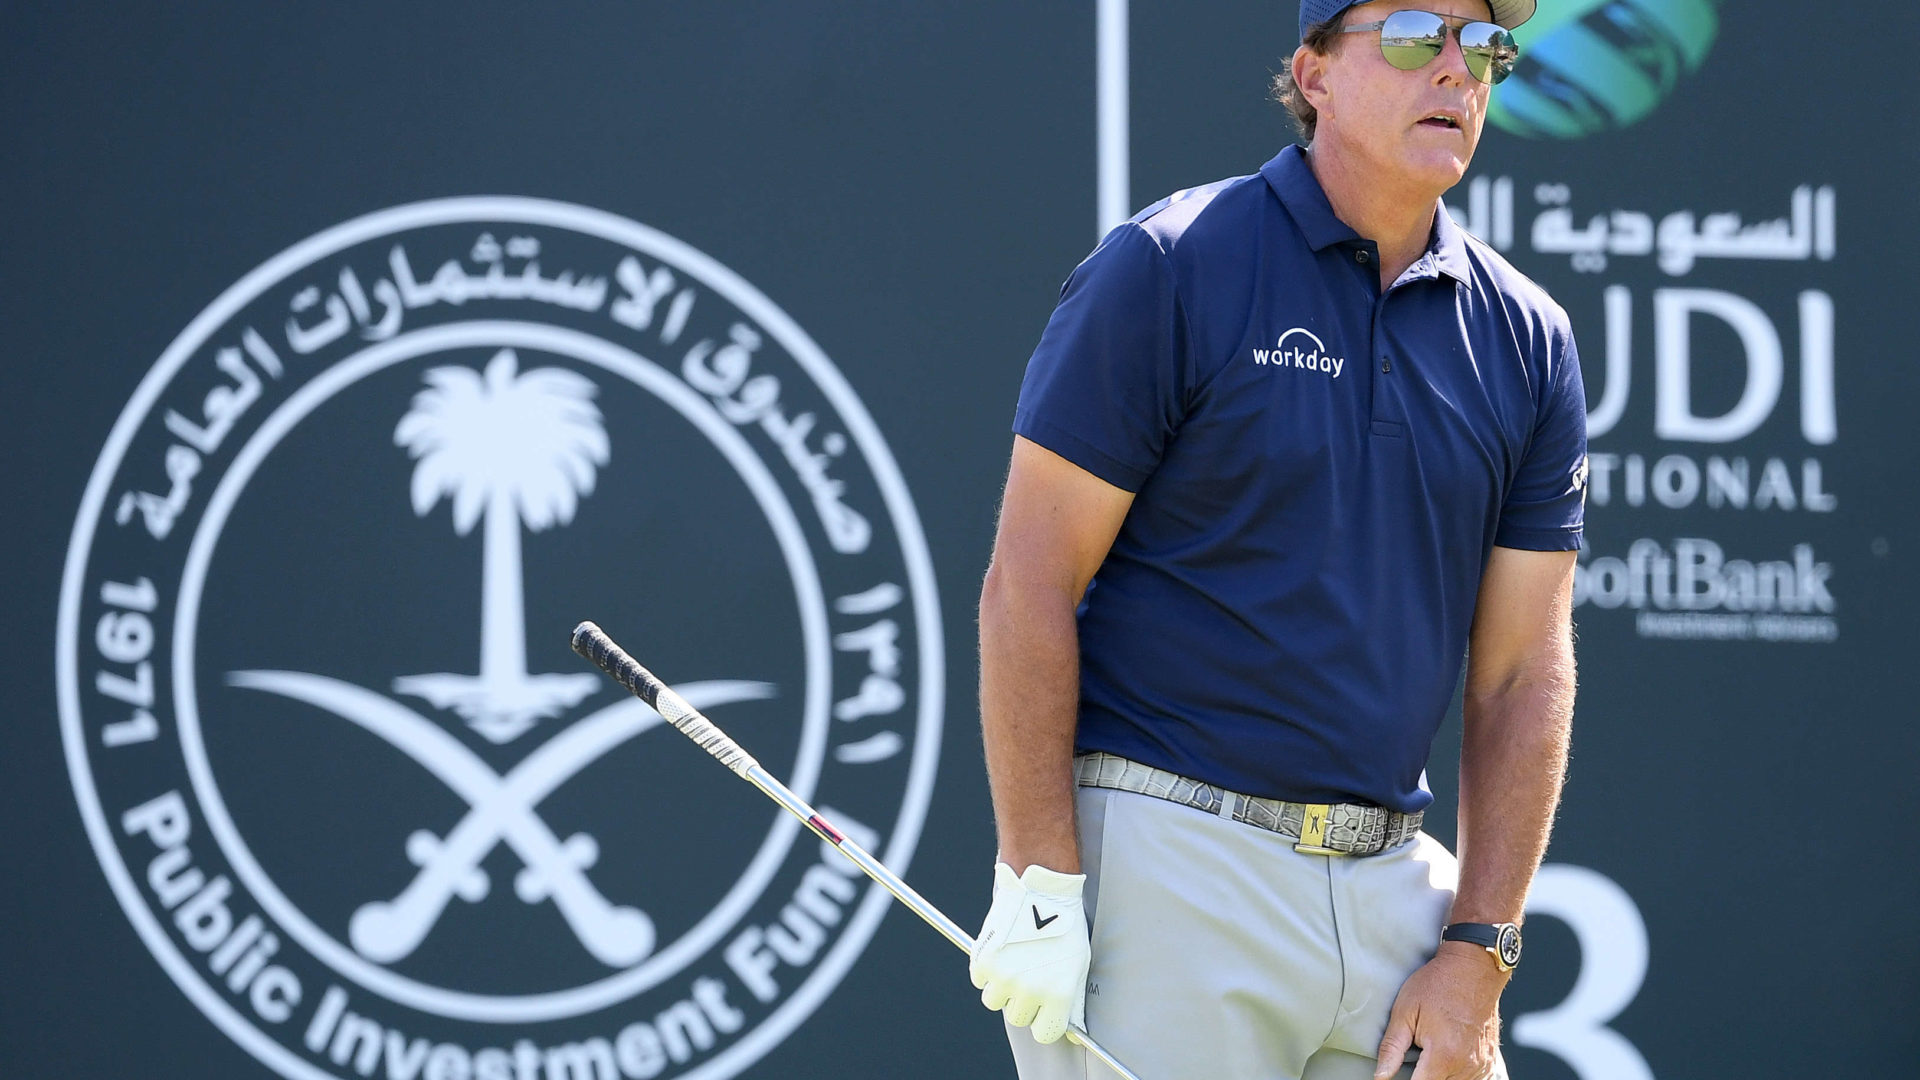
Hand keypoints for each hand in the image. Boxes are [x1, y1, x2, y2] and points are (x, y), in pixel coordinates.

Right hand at [969, 861, 1089, 1043]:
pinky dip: (986, 971)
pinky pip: (979, 980)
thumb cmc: (1065, 926)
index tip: (1043, 1011)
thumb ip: (1071, 999)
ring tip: (1014, 964)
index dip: (1044, 1021)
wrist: (1043, 891)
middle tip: (1029, 979)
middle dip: (1022, 1002)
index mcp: (1057, 995)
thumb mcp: (1078, 965)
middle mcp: (1029, 990)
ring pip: (994, 1001)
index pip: (1044, 1033)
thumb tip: (1071, 1029)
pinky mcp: (985, 960)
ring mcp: (1004, 976)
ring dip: (1001, 988)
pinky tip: (1001, 953)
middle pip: (1017, 1018)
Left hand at [1374, 943, 1507, 1079]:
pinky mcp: (1489, 1059)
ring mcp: (1481, 1063)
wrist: (1474, 967)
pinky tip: (1448, 1057)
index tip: (1398, 1072)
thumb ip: (1392, 1048)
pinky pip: (1472, 1079)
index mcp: (1443, 1055)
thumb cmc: (1437, 985)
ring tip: (1432, 1050)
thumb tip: (1380, 1076)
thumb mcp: (1405, 1011)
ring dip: (1440, 1075)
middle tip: (1416, 1052)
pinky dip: (1457, 1074)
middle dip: (1422, 1076)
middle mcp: (1466, 1065)